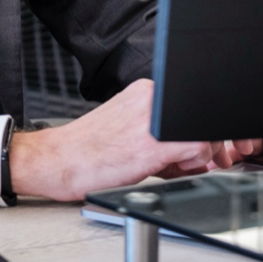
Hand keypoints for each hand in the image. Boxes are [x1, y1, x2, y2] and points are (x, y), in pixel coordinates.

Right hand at [8, 79, 220, 200]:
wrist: (58, 160)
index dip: (196, 132)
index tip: (190, 151)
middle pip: (199, 118)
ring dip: (195, 156)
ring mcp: (154, 116)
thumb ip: (161, 134)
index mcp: (144, 92)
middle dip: (201, 145)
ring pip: (203, 132)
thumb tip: (196, 152)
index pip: (188, 107)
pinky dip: (192, 164)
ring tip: (168, 167)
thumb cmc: (87, 149)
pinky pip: (198, 148)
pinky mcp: (155, 142)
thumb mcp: (127, 129)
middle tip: (185, 164)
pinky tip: (166, 169)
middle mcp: (151, 97)